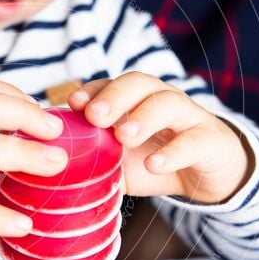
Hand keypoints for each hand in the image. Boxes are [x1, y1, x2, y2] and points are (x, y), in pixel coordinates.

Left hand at [68, 72, 253, 203]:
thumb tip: (49, 169)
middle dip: (114, 96)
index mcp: (135, 101)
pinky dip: (172, 153)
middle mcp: (161, 100)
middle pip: (139, 83)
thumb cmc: (154, 159)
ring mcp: (188, 118)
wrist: (206, 175)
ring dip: (143, 117)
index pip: (112, 84)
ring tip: (124, 137)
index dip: (93, 90)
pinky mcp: (208, 142)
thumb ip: (91, 160)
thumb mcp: (118, 162)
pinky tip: (155, 164)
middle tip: (94, 116)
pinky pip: (192, 141)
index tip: (73, 103)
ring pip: (168, 104)